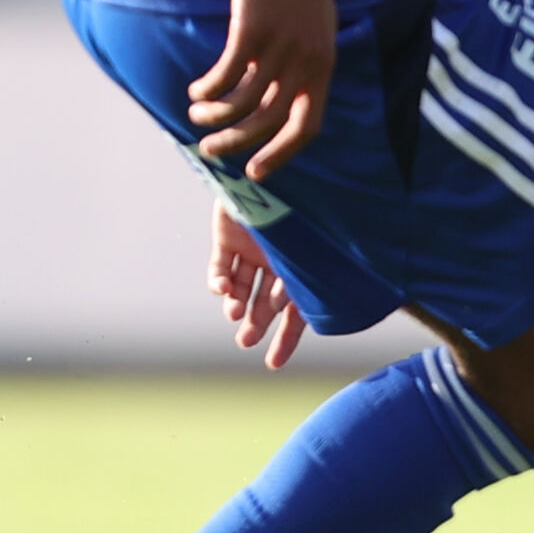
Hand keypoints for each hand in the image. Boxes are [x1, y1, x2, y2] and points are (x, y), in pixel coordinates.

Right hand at [188, 0, 337, 178]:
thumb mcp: (313, 28)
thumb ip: (301, 62)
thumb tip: (279, 96)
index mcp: (323, 65)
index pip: (308, 125)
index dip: (282, 153)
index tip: (255, 172)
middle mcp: (307, 60)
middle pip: (270, 121)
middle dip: (237, 143)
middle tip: (210, 151)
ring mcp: (282, 44)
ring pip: (244, 102)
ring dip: (214, 116)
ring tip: (196, 114)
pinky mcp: (254, 28)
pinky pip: (226, 74)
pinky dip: (208, 89)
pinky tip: (196, 90)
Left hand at [206, 202, 305, 369]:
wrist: (269, 168)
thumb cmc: (304, 202)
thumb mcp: (315, 244)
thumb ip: (311, 278)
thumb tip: (313, 314)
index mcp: (302, 265)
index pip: (296, 309)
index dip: (286, 337)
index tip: (273, 364)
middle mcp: (276, 260)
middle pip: (264, 302)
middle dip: (256, 323)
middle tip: (245, 341)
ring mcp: (251, 249)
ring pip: (240, 287)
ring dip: (237, 303)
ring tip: (236, 313)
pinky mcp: (226, 237)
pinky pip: (219, 265)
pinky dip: (218, 281)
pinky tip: (222, 289)